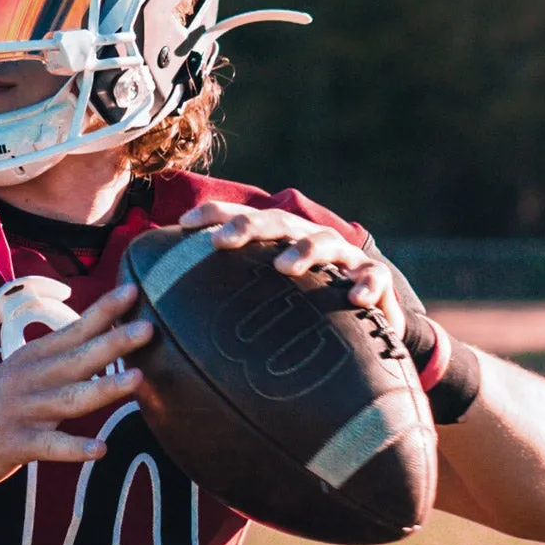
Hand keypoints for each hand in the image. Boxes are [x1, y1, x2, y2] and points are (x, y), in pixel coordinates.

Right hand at [0, 283, 151, 489]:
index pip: (75, 329)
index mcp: (34, 357)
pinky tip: (99, 449)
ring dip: (104, 389)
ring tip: (136, 379)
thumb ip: (60, 360)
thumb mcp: (22, 373)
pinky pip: (50, 445)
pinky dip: (74, 448)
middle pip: (78, 358)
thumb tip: (103, 341)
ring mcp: (23, 410)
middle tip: (148, 328)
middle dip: (114, 342)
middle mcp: (30, 378)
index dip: (105, 310)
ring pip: (70, 398)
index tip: (134, 290)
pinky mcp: (16, 443)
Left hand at [179, 201, 405, 336]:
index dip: (215, 215)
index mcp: (279, 242)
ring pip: (324, 243)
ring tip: (284, 267)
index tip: (185, 223)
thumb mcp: (266, 305)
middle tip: (220, 241)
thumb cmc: (303, 315)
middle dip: (248, 227)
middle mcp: (309, 241)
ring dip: (303, 251)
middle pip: (278, 223)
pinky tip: (354, 299)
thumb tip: (170, 329)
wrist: (364, 329)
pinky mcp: (374, 281)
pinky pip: (374, 277)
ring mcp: (344, 259)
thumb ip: (228, 306)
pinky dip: (366, 284)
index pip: (244, 220)